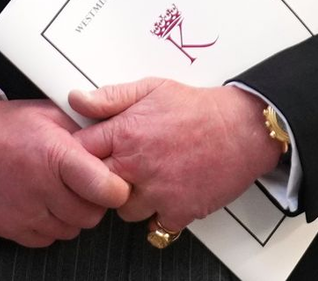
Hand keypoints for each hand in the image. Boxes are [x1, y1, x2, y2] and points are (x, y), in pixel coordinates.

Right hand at [0, 94, 129, 247]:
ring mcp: (23, 212)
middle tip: (76, 182)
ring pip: (70, 230)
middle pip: (91, 215)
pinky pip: (45, 239)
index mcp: (53, 154)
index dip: (115, 187)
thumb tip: (110, 145)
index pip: (106, 189)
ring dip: (67, 214)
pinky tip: (35, 201)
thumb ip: (80, 131)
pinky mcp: (9, 228)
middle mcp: (39, 187)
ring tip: (51, 189)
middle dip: (90, 201)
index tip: (112, 182)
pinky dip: (46, 224)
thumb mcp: (45, 114)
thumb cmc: (0, 126)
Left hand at [70, 78, 284, 231]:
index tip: (81, 152)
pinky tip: (161, 198)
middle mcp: (138, 166)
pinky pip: (155, 228)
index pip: (81, 150)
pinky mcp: (179, 212)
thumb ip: (109, 97)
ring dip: (126, 198)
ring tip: (139, 181)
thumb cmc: (196, 108)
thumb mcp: (148, 89)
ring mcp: (158, 192)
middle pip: (95, 184)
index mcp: (125, 133)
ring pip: (122, 209)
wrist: (240, 130)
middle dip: (98, 177)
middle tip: (111, 168)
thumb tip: (77, 100)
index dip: (78, 152)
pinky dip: (156, 217)